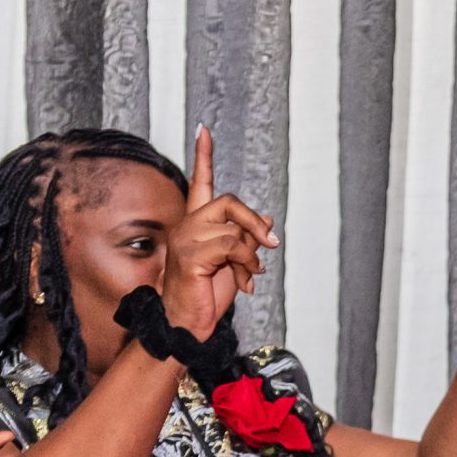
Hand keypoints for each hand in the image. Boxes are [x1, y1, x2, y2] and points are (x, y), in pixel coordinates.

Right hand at [162, 124, 277, 337]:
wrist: (188, 326)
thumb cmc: (206, 296)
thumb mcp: (235, 264)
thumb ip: (247, 240)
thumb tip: (267, 220)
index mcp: (195, 225)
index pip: (200, 183)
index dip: (203, 156)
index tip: (205, 130)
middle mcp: (187, 226)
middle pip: (228, 201)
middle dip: (254, 222)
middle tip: (270, 245)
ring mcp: (186, 239)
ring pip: (234, 228)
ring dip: (251, 254)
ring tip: (250, 274)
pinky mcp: (191, 255)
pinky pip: (231, 246)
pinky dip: (246, 263)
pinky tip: (246, 281)